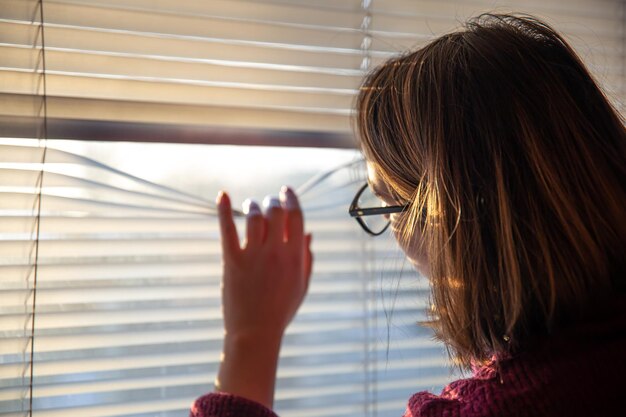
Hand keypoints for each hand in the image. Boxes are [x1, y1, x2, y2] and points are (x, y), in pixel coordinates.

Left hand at [216, 185, 312, 340]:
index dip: (292, 199)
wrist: (255, 333)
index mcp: (294, 257)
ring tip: (252, 206)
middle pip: (275, 212)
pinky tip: (222, 195)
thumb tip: (309, 233)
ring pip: (254, 217)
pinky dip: (223, 210)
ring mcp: (252, 256)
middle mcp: (275, 252)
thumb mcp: (301, 285)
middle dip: (273, 202)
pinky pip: (227, 229)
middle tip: (270, 203)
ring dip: (254, 206)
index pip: (296, 217)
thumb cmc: (281, 311)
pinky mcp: (232, 261)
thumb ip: (306, 258)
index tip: (286, 192)